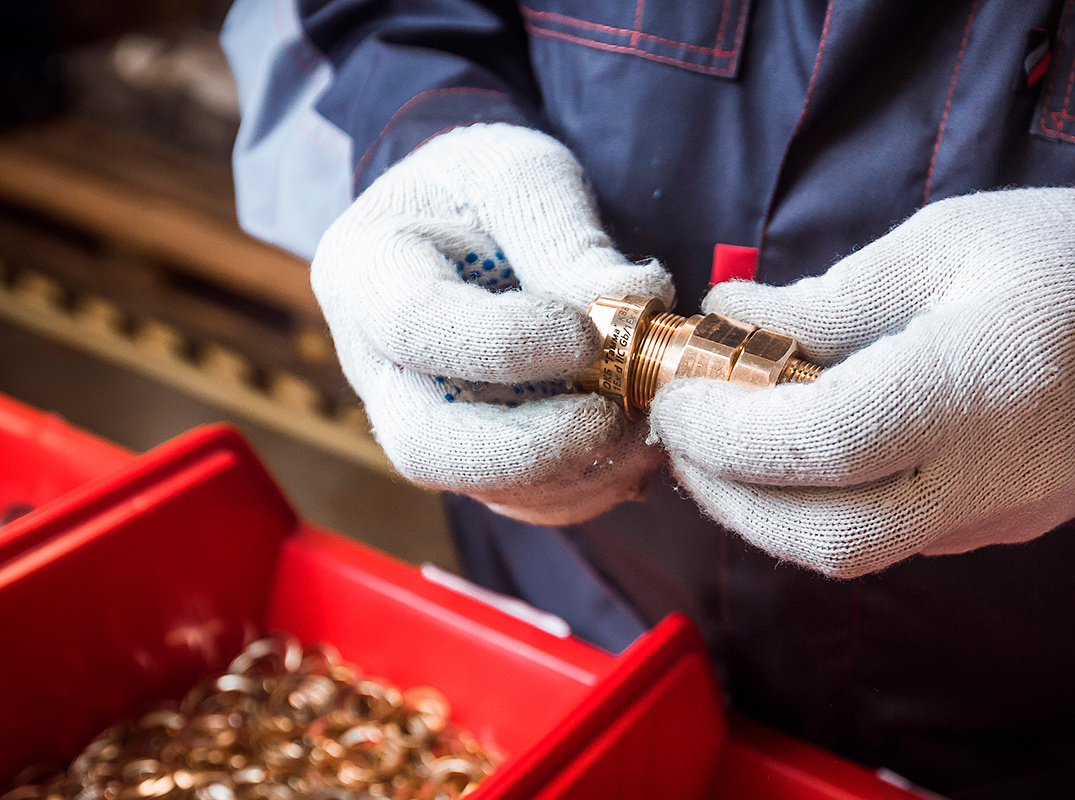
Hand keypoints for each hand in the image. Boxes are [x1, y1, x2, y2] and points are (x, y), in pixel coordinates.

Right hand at [313, 123, 672, 523]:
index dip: (506, 344)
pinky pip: (515, 499)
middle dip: (530, 446)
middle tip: (612, 420)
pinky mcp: (467, 454)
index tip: (588, 335)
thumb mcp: (520, 173)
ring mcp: (417, 418)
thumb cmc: (486, 187)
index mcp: (368, 269)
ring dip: (571, 473)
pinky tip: (633, 452)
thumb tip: (635, 297)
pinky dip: (582, 487)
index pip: (416, 325)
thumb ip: (565, 233)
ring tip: (643, 432)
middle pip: (425, 443)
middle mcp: (376, 362)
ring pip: (475, 487)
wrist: (471, 219)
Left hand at [649, 188, 1074, 576]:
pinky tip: (796, 452)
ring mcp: (997, 517)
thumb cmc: (1071, 261)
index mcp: (975, 387)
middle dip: (729, 496)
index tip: (679, 395)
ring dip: (766, 510)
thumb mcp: (944, 245)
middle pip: (825, 537)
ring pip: (852, 551)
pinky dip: (821, 507)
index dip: (728, 431)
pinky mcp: (997, 529)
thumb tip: (729, 318)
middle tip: (683, 434)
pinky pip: (889, 537)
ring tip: (724, 442)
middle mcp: (988, 476)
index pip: (821, 444)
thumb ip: (828, 297)